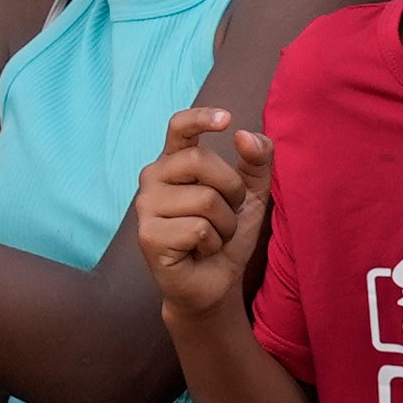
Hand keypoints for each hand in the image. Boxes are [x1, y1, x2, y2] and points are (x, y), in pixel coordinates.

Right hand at [136, 106, 268, 320]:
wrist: (215, 283)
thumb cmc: (227, 236)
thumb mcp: (251, 195)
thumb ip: (256, 161)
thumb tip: (244, 135)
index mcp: (174, 163)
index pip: (179, 128)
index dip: (200, 119)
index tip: (226, 120)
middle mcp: (152, 179)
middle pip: (200, 161)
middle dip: (231, 190)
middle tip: (229, 214)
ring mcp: (145, 208)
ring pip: (205, 200)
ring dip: (225, 224)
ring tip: (213, 237)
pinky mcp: (148, 236)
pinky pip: (198, 229)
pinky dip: (213, 244)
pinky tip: (200, 252)